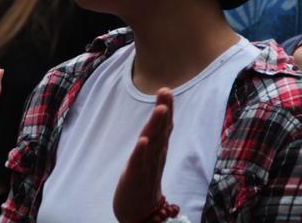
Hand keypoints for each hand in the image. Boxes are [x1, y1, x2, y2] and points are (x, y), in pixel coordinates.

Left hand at [113, 89, 173, 222]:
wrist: (139, 214)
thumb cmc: (143, 182)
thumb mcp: (149, 157)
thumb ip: (156, 138)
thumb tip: (161, 117)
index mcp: (157, 152)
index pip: (163, 127)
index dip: (166, 109)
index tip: (167, 90)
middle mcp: (154, 157)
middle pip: (160, 131)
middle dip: (163, 111)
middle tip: (166, 92)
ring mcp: (146, 167)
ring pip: (152, 144)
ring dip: (155, 127)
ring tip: (160, 110)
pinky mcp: (134, 178)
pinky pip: (138, 163)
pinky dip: (141, 152)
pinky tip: (143, 141)